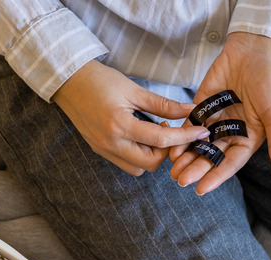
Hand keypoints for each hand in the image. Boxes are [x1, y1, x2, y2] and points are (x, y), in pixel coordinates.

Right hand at [53, 60, 209, 175]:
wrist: (67, 80)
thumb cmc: (100, 80)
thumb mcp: (134, 89)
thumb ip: (164, 104)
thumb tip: (191, 111)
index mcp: (120, 126)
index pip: (162, 140)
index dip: (186, 137)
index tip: (203, 132)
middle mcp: (111, 143)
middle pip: (152, 163)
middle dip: (168, 150)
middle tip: (170, 129)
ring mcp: (104, 150)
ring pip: (139, 168)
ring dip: (153, 156)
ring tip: (155, 133)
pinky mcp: (100, 150)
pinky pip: (127, 163)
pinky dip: (140, 155)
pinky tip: (142, 138)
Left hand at [169, 32, 270, 194]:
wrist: (253, 52)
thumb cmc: (269, 82)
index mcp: (249, 138)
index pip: (231, 163)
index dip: (216, 177)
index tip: (201, 189)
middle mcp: (231, 133)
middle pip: (211, 156)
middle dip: (197, 169)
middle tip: (181, 180)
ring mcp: (215, 120)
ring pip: (197, 143)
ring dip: (186, 156)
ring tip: (173, 169)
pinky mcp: (202, 106)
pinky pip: (189, 124)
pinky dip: (180, 135)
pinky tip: (171, 145)